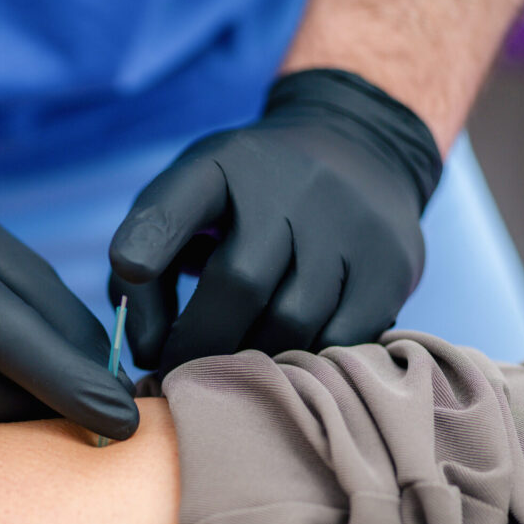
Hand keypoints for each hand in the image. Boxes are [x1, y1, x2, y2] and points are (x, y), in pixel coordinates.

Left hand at [109, 69, 441, 372]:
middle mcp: (291, 185)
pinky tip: (286, 354)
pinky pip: (341, 338)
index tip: (132, 269)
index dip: (152, 237)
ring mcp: (349, 223)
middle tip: (179, 372)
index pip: (181, 199)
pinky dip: (305, 358)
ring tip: (232, 366)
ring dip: (252, 358)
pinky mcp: (391, 264)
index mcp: (223, 166)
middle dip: (199, 342)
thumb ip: (147, 276)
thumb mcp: (188, 211)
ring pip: (292, 321)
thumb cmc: (245, 201)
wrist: (359, 152)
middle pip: (240, 282)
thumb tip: (145, 352)